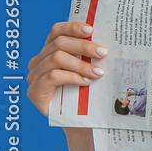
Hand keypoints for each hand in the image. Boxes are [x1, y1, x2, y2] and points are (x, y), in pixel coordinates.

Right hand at [28, 22, 137, 150]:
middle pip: (58, 43)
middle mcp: (38, 61)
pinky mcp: (34, 92)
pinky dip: (71, 77)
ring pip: (56, 58)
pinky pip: (52, 76)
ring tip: (98, 73)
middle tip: (103, 53)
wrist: (84, 124)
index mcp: (51, 51)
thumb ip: (94, 53)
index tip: (92, 30)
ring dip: (81, 64)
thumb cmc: (90, 93)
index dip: (72, 26)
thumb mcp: (92, 68)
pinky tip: (85, 83)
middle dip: (83, 46)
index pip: (56, 30)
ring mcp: (34, 77)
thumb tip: (118, 34)